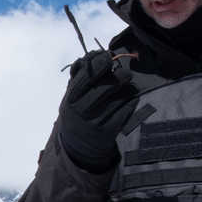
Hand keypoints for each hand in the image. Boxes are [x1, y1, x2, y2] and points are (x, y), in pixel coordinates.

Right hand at [58, 50, 137, 171]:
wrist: (78, 146)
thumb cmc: (77, 112)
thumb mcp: (71, 96)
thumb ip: (79, 75)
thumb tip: (90, 55)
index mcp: (69, 100)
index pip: (86, 76)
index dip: (100, 63)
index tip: (109, 56)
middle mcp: (80, 111)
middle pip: (107, 86)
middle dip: (120, 75)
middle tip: (125, 73)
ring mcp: (95, 122)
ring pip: (120, 97)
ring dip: (128, 89)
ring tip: (128, 86)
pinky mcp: (108, 132)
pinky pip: (126, 110)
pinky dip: (131, 102)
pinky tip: (130, 100)